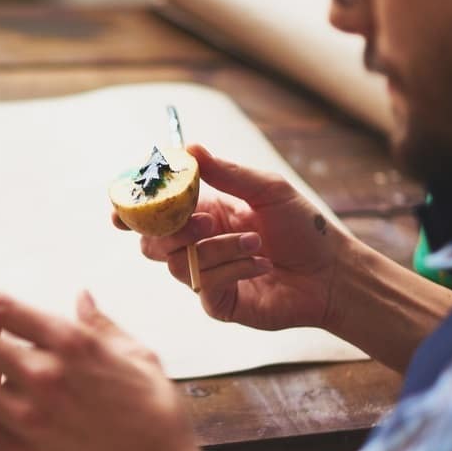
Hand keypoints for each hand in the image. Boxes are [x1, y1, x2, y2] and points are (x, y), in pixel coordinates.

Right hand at [115, 144, 347, 331]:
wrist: (331, 271)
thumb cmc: (302, 227)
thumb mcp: (266, 188)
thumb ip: (226, 172)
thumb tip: (189, 147)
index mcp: (202, 213)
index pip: (155, 213)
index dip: (131, 211)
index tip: (120, 209)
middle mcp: (197, 245)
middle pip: (151, 242)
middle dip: (172, 229)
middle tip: (205, 222)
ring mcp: (205, 276)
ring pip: (177, 263)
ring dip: (217, 249)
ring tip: (255, 242)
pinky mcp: (217, 303)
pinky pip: (204, 286)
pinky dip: (233, 269)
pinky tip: (261, 265)